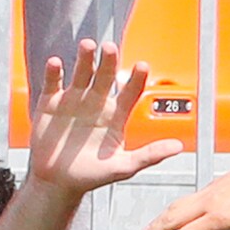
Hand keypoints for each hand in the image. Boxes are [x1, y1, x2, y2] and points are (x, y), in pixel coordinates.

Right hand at [29, 41, 183, 196]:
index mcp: (116, 115)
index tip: (142, 66)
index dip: (136, 79)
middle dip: (109, 61)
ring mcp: (74, 100)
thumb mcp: (123, 167)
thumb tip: (177, 146)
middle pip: (106, 76)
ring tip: (88, 46)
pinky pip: (54, 83)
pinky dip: (54, 72)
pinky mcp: (51, 102)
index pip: (131, 92)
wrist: (57, 183)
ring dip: (85, 59)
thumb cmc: (91, 175)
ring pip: (82, 73)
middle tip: (110, 48)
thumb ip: (149, 155)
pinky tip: (56, 63)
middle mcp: (97, 102)